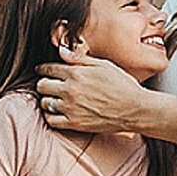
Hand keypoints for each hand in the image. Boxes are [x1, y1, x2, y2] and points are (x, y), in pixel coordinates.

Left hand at [36, 56, 150, 134]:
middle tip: (49, 85)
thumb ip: (79, 59)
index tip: (42, 70)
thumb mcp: (103, 65)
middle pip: (42, 86)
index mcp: (76, 73)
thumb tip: (61, 51)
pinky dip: (51, 116)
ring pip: (45, 103)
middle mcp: (70, 90)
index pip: (49, 69)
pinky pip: (51, 120)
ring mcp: (70, 108)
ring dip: (47, 100)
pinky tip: (57, 112)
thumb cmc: (122, 85)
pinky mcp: (73, 123)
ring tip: (54, 99)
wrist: (134, 108)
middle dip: (44, 83)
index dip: (43, 69)